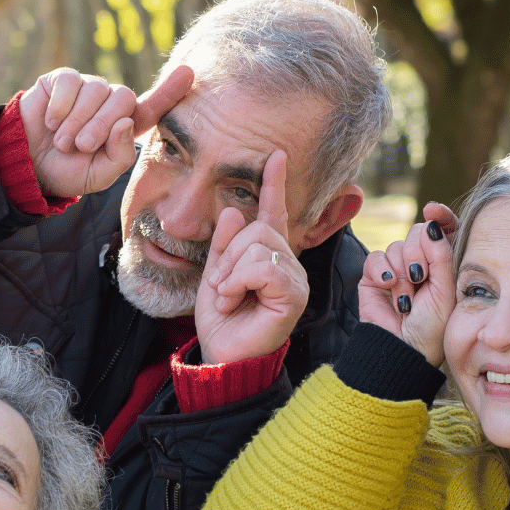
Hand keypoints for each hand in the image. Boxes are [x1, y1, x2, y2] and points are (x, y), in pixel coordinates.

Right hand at [18, 65, 192, 196]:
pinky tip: (51, 122)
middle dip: (102, 125)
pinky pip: (71, 82)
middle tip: (82, 146)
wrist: (27, 165)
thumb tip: (126, 122)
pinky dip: (61, 106)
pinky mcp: (63, 79)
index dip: (170, 90)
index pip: (153, 107)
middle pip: (123, 98)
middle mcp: (110, 103)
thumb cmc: (67, 171)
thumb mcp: (98, 175)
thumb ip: (119, 155)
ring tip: (62, 141)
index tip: (188, 72)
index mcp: (125, 126)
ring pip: (96, 91)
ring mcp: (88, 88)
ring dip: (77, 121)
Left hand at [194, 150, 308, 364]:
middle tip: (221, 285)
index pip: (273, 214)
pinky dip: (239, 281)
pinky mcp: (294, 294)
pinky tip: (234, 300)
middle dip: (228, 254)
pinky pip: (264, 267)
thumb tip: (231, 210)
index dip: (274, 184)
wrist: (222, 353)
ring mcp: (294, 278)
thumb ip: (223, 243)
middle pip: (258, 229)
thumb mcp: (215, 273)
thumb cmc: (222, 319)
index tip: (276, 156)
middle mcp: (287, 262)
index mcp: (268, 255)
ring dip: (231, 272)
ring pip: (259, 246)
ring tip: (228, 296)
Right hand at [358, 202, 458, 366]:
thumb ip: (441, 254)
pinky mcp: (374, 277)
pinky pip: (376, 258)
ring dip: (401, 272)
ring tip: (406, 298)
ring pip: (396, 246)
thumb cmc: (431, 326)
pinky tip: (389, 287)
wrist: (403, 348)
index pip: (442, 229)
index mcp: (443, 264)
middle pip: (416, 233)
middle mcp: (420, 263)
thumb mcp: (445, 289)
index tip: (435, 210)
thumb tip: (432, 223)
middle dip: (418, 253)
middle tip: (419, 277)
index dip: (440, 216)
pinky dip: (382, 271)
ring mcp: (397, 269)